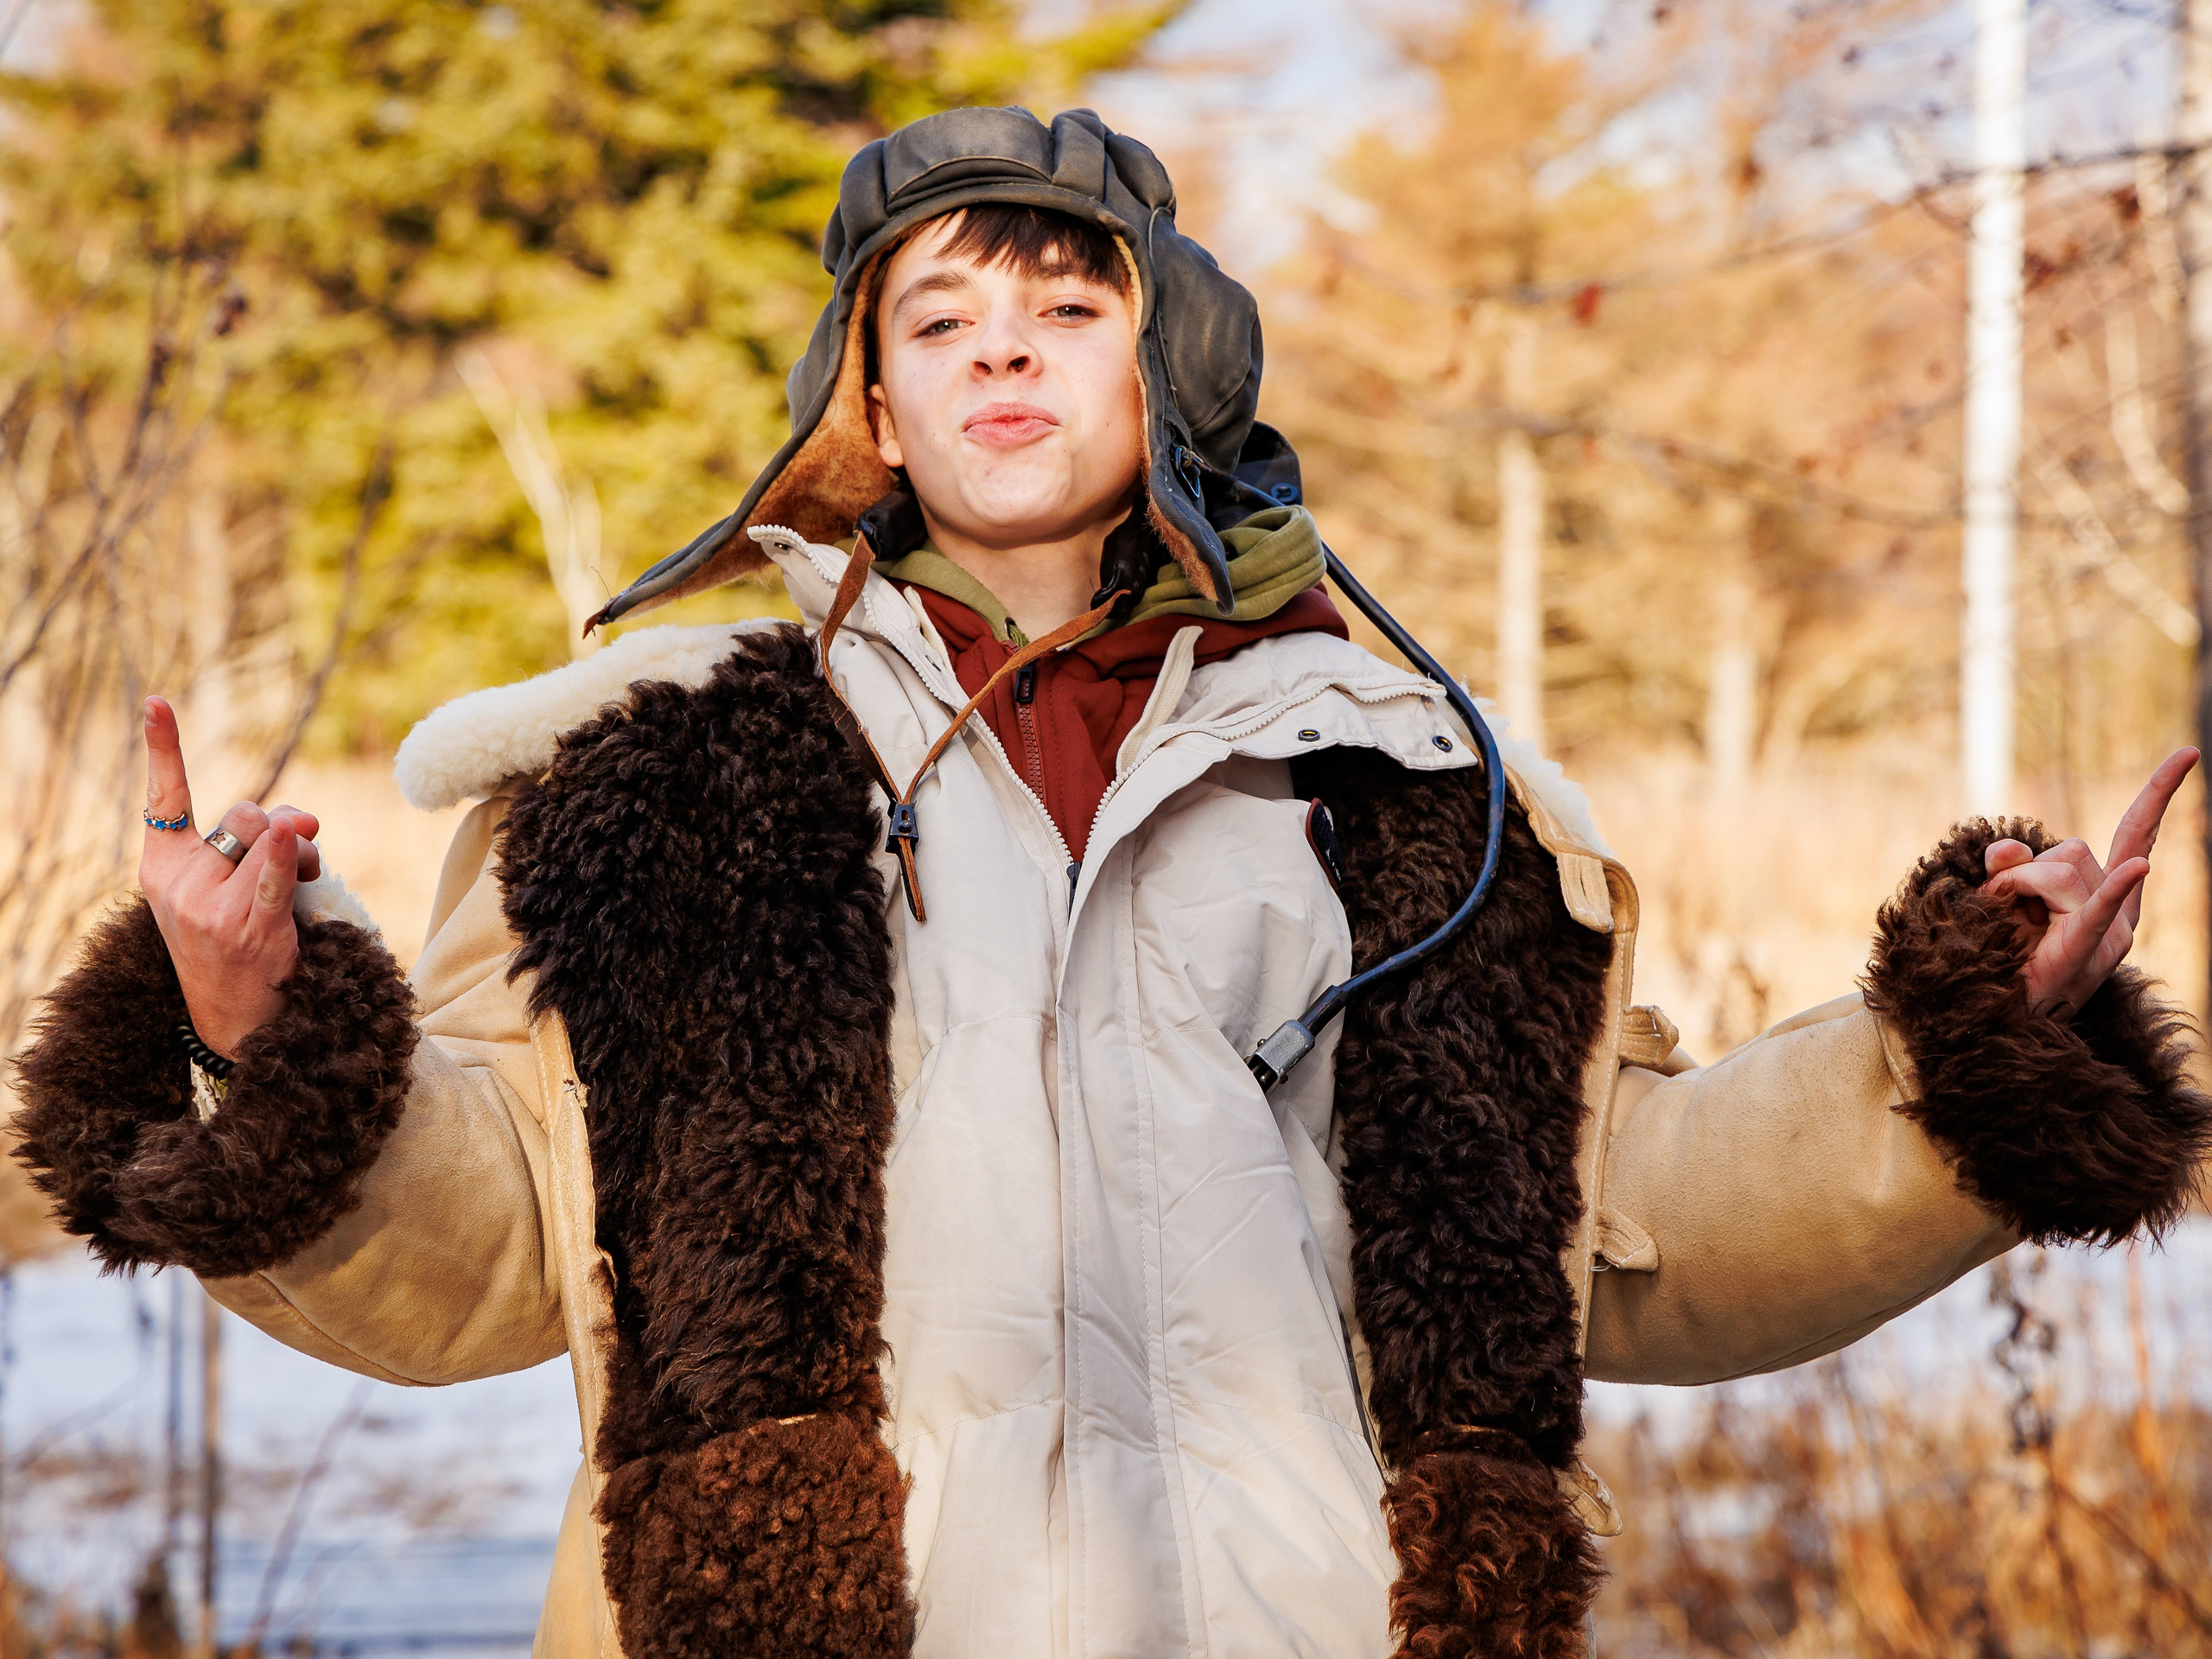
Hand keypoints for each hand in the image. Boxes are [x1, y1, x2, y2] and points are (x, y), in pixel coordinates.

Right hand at [139, 696, 323, 1058]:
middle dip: (277, 823)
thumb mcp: (232, 881)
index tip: (156, 701)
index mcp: (163, 866)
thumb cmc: (236, 934)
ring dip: (301, 846)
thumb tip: (302, 817)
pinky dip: (285, 856)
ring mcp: (210, 908)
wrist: (234, 1012)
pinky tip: (291, 837)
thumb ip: (263, 838)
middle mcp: (180, 883)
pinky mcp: (248, 928)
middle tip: (294, 851)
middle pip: (242, 815)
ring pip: (267, 839)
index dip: (163, 748)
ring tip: (306, 870)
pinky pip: (272, 880)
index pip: (164, 798)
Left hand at [1984, 747, 2198, 1019]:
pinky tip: (2141, 867)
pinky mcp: (2085, 948)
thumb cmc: (2008, 959)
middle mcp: (2121, 912)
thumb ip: (2008, 866)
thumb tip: (2005, 848)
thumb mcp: (2004, 900)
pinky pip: (2099, 909)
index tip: (2189, 753)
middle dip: (2026, 867)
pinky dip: (2115, 888)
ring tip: (2006, 923)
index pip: (2137, 832)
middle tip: (2002, 903)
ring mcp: (2110, 932)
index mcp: (2108, 897)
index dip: (2159, 793)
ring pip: (2059, 867)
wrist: (2001, 1016)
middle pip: (2073, 849)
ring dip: (2014, 884)